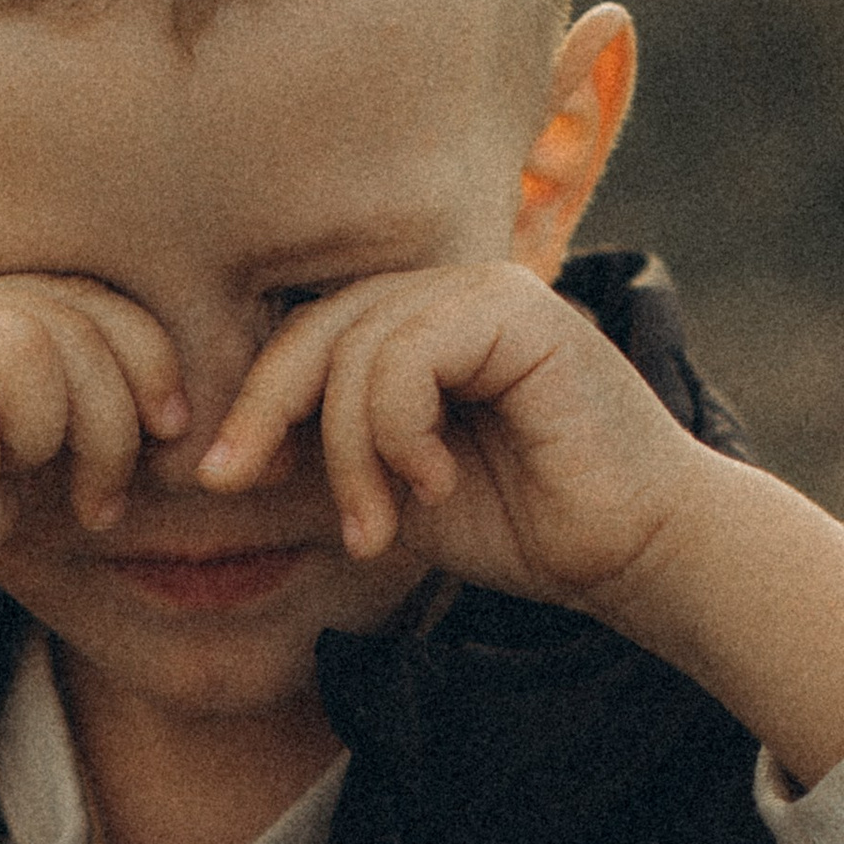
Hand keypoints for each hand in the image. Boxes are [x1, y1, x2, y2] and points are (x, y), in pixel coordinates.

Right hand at [0, 277, 191, 657]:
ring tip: (6, 484)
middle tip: (94, 501)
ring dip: (41, 440)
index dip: (153, 365)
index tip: (166, 440)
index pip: (102, 298)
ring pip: (24, 351)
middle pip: (72, 322)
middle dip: (111, 425)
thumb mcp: (31, 470)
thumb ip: (87, 421)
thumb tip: (182, 408)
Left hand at [203, 257, 843, 786]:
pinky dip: (398, 428)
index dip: (254, 399)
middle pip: (318, 327)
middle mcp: (451, 291)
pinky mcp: (521, 312)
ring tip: (378, 525)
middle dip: (267, 412)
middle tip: (238, 484)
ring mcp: (487, 293)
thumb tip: (216, 459)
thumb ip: (320, 459)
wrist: (627, 553)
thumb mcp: (389, 493)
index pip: (309, 335)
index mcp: (420, 321)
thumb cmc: (520, 523)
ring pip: (357, 347)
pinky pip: (409, 353)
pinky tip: (434, 481)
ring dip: (346, 451)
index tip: (222, 476)